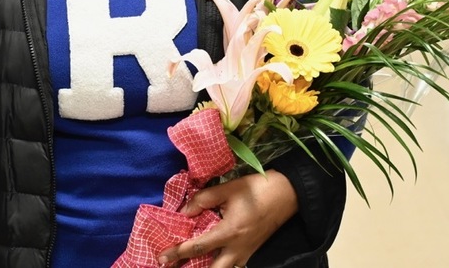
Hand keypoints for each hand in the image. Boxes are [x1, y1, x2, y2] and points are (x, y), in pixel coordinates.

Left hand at [156, 169, 298, 267]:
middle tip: (173, 266)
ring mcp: (246, 253)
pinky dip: (218, 263)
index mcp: (229, 233)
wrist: (287, 195)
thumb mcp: (228, 189)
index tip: (161, 257)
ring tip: (189, 263)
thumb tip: (184, 211)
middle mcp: (237, 249)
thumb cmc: (257, 190)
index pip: (197, 247)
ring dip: (206, 267)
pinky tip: (210, 256)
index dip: (177, 252)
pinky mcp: (251, 251)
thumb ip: (203, 199)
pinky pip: (232, 264)